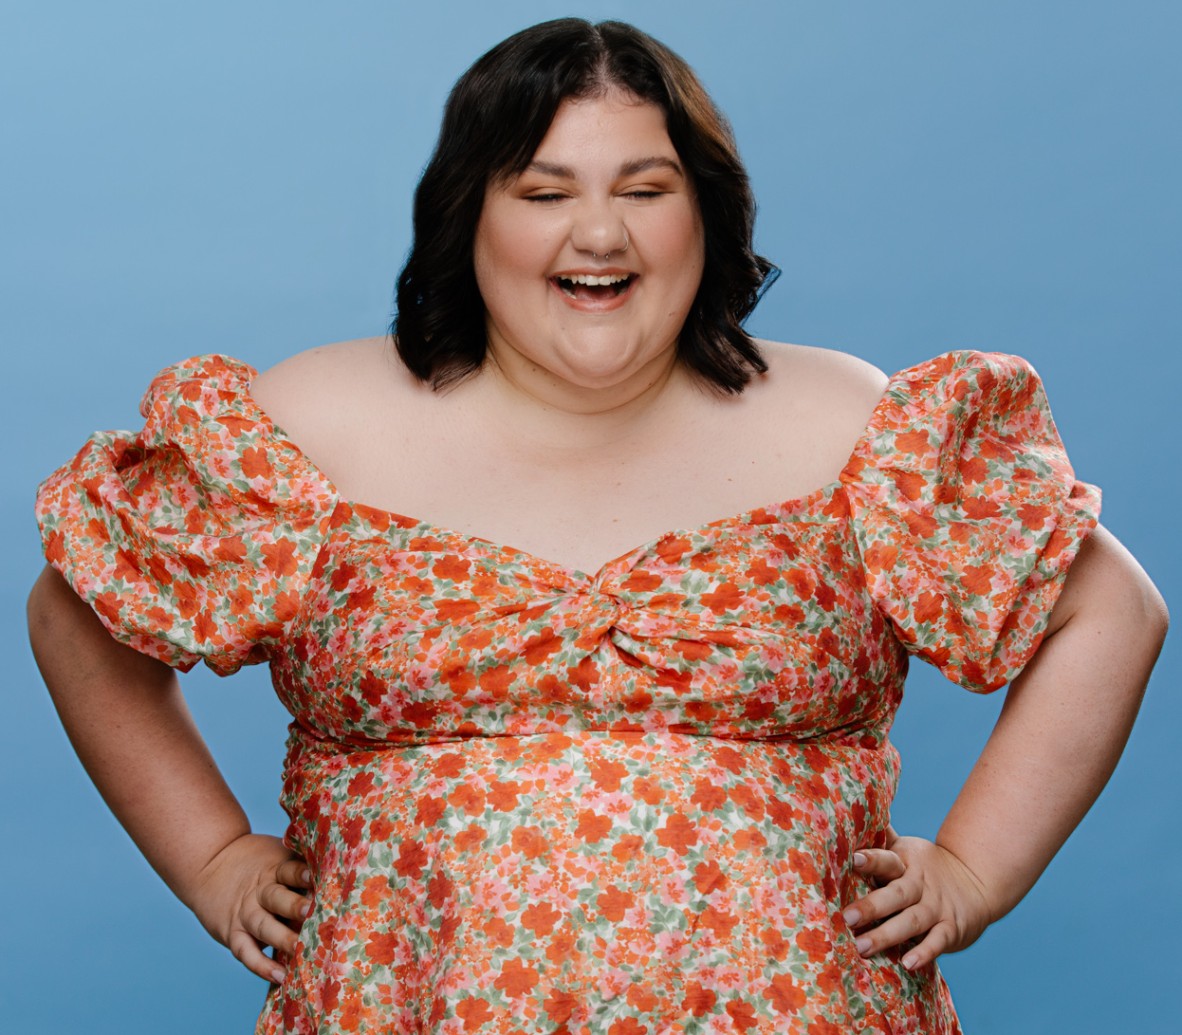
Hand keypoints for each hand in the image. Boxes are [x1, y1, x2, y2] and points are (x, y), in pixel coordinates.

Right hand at [186, 833, 311, 982]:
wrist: (210, 863)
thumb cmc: (256, 861)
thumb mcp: (276, 854)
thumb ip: (300, 865)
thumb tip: (341, 875)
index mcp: (275, 869)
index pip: (290, 871)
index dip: (304, 875)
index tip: (318, 880)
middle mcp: (260, 891)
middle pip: (278, 899)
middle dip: (296, 907)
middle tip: (314, 915)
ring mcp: (245, 913)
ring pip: (264, 926)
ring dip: (283, 939)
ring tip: (302, 951)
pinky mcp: (232, 933)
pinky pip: (246, 952)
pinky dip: (261, 966)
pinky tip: (280, 976)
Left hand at [843, 833, 993, 969]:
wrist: (977, 881)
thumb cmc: (926, 866)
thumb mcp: (906, 849)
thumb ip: (881, 838)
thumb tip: (853, 810)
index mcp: (905, 863)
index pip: (887, 860)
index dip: (872, 860)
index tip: (854, 859)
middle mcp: (920, 885)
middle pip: (896, 895)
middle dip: (871, 906)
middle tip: (847, 918)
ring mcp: (936, 907)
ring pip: (911, 921)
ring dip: (887, 935)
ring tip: (862, 947)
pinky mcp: (951, 929)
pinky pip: (937, 942)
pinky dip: (924, 952)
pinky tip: (907, 963)